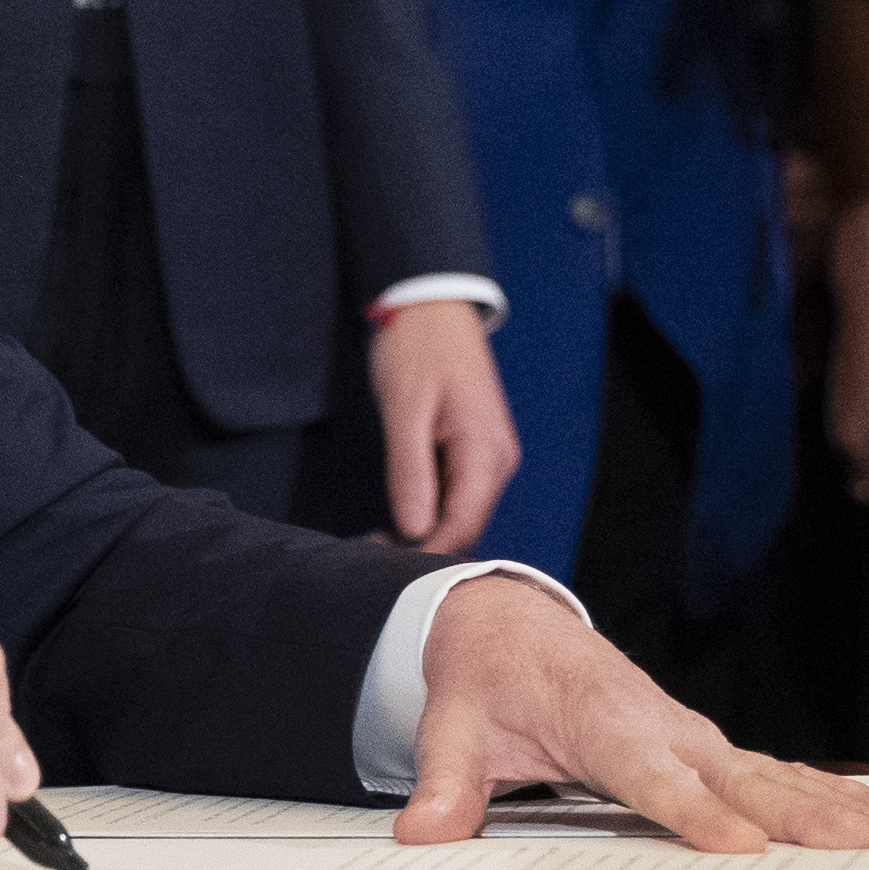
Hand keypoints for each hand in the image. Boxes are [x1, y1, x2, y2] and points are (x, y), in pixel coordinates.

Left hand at [369, 298, 517, 553]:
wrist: (432, 306)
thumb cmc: (417, 349)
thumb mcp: (405, 410)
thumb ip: (411, 471)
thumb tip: (415, 528)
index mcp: (485, 451)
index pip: (464, 524)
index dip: (426, 551)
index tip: (383, 563)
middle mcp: (497, 459)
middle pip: (467, 524)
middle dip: (424, 545)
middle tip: (370, 551)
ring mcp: (489, 455)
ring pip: (462, 512)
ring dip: (426, 529)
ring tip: (377, 537)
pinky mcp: (475, 450)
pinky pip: (458, 493)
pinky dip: (430, 508)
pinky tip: (399, 514)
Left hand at [393, 574, 868, 852]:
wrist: (508, 623)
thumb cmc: (485, 678)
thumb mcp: (450, 725)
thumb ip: (443, 783)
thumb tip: (420, 833)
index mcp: (601, 726)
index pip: (652, 778)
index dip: (695, 811)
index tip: (740, 843)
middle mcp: (658, 728)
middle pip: (734, 777)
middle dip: (795, 811)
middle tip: (852, 840)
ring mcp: (689, 735)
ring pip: (768, 772)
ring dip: (827, 801)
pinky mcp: (703, 745)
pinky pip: (771, 771)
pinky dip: (824, 790)